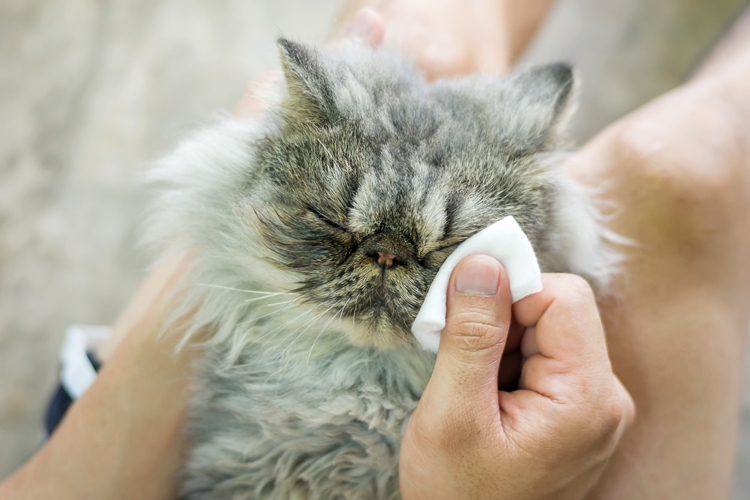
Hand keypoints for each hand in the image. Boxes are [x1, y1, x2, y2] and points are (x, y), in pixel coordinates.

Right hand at [399, 255, 634, 499]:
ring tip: (469, 389)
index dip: (509, 295)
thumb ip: (472, 335)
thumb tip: (484, 262)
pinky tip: (483, 397)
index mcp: (587, 398)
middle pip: (556, 311)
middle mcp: (605, 398)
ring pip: (545, 331)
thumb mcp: (452, 413)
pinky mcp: (576, 411)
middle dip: (500, 322)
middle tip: (458, 362)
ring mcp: (593, 406)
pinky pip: (543, 358)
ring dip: (498, 344)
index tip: (462, 317)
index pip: (563, 296)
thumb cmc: (458, 493)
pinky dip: (505, 363)